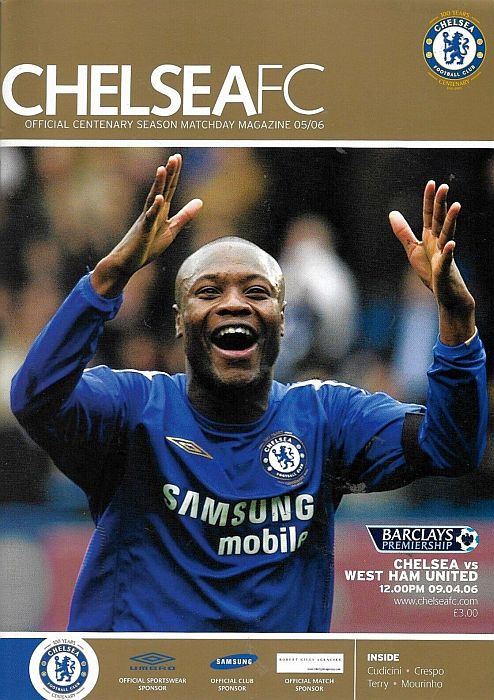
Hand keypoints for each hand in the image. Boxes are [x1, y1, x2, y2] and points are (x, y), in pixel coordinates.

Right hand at [92, 154, 202, 296]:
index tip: (177, 157)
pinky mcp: (143, 232)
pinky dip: (154, 208)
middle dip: (169, 173)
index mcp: (160, 211)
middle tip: (175, 157)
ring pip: (153, 199)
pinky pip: (149, 218)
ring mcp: (146, 220)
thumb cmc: (147, 246)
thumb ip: (185, 216)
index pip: (169, 189)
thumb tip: (200, 201)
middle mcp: (152, 211)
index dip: (174, 174)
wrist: (127, 263)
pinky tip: (159, 198)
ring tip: (162, 169)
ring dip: (158, 185)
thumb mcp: (171, 230)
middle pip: (162, 189)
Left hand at [389, 181, 475, 344]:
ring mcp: (444, 254)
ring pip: (448, 235)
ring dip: (451, 221)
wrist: (445, 294)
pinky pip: (447, 259)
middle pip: (440, 220)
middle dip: (441, 204)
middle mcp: (439, 242)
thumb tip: (392, 213)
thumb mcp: (413, 249)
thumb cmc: (430, 271)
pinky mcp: (445, 269)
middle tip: (444, 186)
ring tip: (456, 206)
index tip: (431, 183)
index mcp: (430, 237)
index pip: (430, 215)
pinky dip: (448, 251)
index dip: (429, 200)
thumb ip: (404, 232)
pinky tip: (451, 244)